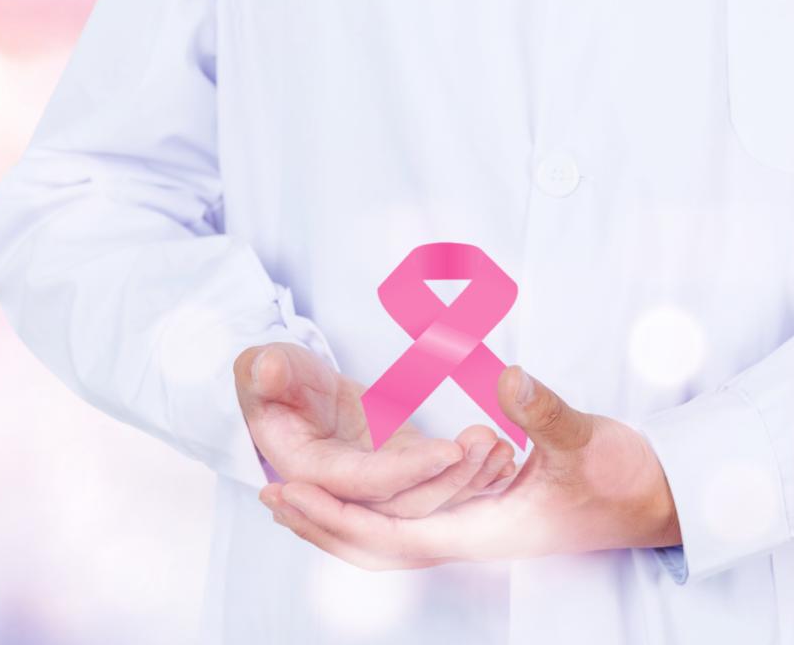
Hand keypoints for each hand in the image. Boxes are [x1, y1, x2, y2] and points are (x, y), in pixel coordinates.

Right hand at [234, 343, 517, 515]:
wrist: (286, 386)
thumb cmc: (273, 375)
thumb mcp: (264, 367)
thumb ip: (266, 371)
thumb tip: (266, 368)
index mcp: (307, 471)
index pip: (362, 484)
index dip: (404, 471)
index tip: (448, 451)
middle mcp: (343, 491)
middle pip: (403, 505)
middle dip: (449, 484)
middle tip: (489, 449)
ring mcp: (374, 483)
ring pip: (426, 498)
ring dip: (465, 479)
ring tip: (499, 446)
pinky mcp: (397, 471)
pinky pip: (436, 482)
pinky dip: (469, 475)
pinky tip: (503, 455)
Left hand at [259, 365, 681, 569]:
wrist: (657, 500)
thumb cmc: (626, 480)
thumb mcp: (586, 440)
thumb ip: (543, 412)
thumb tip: (507, 377)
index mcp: (482, 530)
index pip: (389, 536)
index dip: (334, 518)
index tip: (286, 494)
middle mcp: (467, 538)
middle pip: (374, 548)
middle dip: (320, 526)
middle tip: (268, 494)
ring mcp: (471, 530)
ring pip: (388, 537)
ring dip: (339, 520)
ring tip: (295, 492)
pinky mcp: (477, 515)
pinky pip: (408, 520)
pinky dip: (370, 510)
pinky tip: (354, 487)